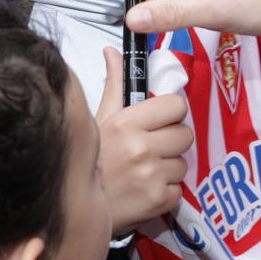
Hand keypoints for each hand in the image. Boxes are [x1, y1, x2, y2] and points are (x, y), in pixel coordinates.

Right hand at [93, 50, 192, 234]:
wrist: (74, 208)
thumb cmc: (91, 161)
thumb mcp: (99, 119)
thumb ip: (114, 85)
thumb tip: (112, 52)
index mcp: (127, 123)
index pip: (177, 106)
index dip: (172, 113)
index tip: (161, 122)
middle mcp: (141, 147)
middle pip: (186, 134)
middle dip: (173, 141)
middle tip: (154, 148)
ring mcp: (151, 175)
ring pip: (183, 163)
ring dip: (169, 168)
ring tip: (146, 172)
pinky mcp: (157, 201)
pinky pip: (178, 190)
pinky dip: (166, 193)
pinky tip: (146, 190)